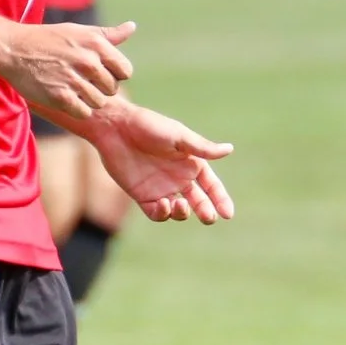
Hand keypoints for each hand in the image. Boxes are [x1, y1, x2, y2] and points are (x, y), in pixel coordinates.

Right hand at [0, 19, 134, 121]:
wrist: (12, 49)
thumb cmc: (47, 39)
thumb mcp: (78, 31)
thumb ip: (108, 35)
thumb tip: (132, 27)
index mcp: (96, 43)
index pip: (125, 71)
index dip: (114, 75)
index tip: (99, 73)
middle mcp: (87, 61)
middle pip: (112, 89)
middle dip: (100, 88)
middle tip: (81, 81)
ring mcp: (74, 79)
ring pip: (99, 102)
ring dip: (87, 100)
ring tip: (71, 88)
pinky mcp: (60, 97)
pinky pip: (84, 112)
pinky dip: (75, 109)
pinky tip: (64, 97)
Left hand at [85, 100, 233, 224]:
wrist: (116, 128)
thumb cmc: (149, 126)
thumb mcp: (178, 136)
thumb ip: (202, 148)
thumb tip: (229, 149)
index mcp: (191, 163)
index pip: (211, 186)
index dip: (221, 200)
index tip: (228, 214)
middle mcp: (178, 178)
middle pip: (198, 201)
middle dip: (206, 211)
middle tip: (209, 218)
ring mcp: (161, 188)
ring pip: (179, 210)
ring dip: (183, 213)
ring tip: (181, 206)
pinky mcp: (143, 195)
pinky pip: (157, 213)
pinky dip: (163, 214)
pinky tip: (164, 204)